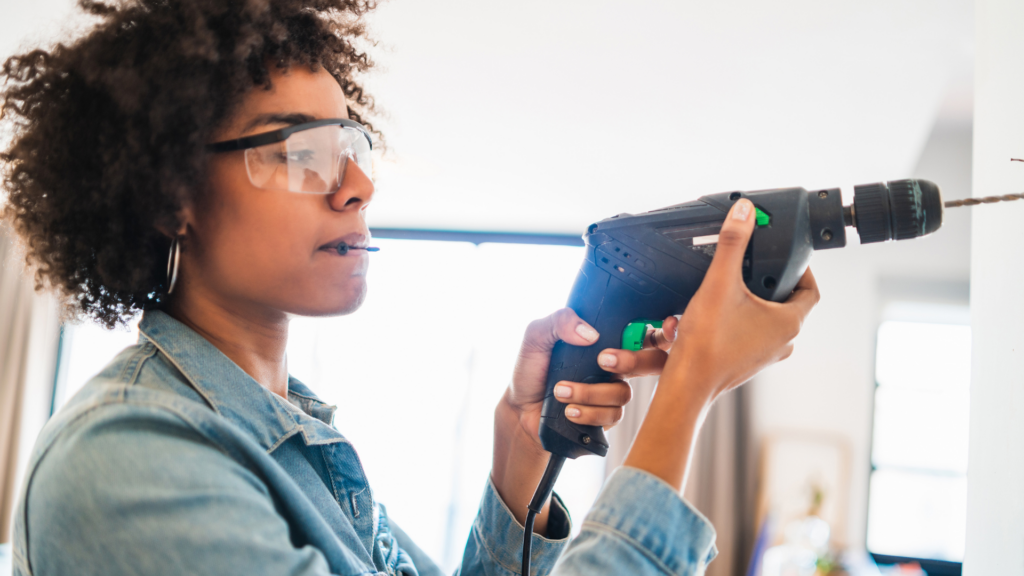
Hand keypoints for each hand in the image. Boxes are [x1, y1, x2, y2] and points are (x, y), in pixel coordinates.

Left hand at [505, 309, 677, 440]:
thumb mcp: (537, 336)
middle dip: (634, 360)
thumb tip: (589, 333)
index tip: (668, 326)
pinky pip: (612, 415)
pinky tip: (569, 409)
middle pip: (652, 362)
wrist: (520, 409)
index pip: (645, 331)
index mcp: (606, 341)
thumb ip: (559, 321)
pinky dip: (589, 411)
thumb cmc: (532, 370)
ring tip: (560, 390)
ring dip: (591, 392)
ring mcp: (613, 392)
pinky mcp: (606, 417)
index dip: (665, 330)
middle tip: (603, 359)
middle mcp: (616, 366)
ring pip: (624, 392)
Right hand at [662, 197, 819, 400]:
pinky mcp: (747, 362)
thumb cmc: (707, 343)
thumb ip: (732, 244)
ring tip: (730, 288)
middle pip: (788, 303)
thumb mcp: (719, 283)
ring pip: (768, 320)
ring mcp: (766, 354)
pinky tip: (715, 313)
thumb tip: (744, 212)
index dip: (802, 270)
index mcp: (788, 322)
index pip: (811, 290)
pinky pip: (750, 334)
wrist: (686, 385)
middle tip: (753, 267)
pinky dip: (739, 320)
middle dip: (770, 283)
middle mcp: (783, 341)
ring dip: (752, 303)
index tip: (785, 257)